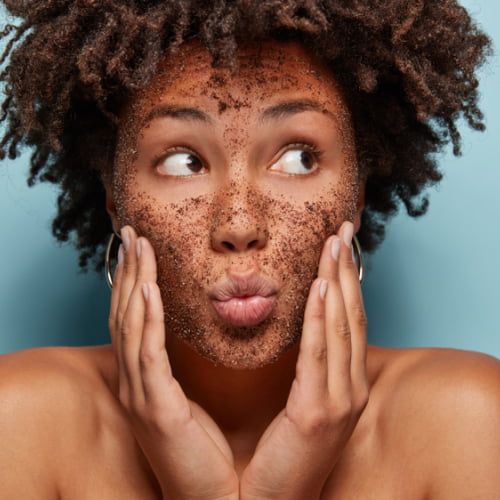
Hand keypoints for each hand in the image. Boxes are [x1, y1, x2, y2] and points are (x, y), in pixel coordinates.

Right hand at [108, 225, 238, 499]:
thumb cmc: (204, 450)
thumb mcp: (192, 401)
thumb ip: (185, 369)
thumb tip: (197, 334)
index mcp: (147, 381)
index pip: (136, 319)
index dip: (135, 280)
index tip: (142, 246)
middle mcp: (136, 384)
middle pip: (127, 315)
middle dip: (128, 271)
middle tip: (132, 233)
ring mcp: (141, 397)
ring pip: (131, 328)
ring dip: (133, 284)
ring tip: (138, 246)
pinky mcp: (155, 411)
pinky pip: (147, 357)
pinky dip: (145, 321)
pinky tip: (148, 291)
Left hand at [240, 221, 369, 499]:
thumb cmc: (278, 451)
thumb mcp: (298, 403)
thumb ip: (305, 369)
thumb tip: (301, 332)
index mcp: (342, 384)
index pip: (346, 320)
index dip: (345, 280)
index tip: (338, 245)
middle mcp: (350, 388)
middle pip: (350, 316)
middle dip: (346, 271)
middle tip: (341, 231)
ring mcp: (340, 401)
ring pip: (342, 328)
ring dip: (338, 283)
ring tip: (333, 245)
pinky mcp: (319, 414)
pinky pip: (321, 356)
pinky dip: (325, 320)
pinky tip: (324, 289)